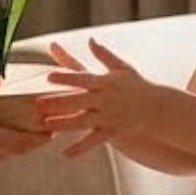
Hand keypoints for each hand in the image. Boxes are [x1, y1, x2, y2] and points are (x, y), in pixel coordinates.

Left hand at [36, 39, 169, 157]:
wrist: (158, 108)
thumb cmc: (137, 86)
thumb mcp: (122, 68)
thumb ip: (104, 55)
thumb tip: (90, 39)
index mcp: (105, 82)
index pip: (82, 78)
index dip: (66, 77)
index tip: (49, 76)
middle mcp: (105, 100)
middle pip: (77, 101)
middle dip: (58, 102)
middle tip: (38, 104)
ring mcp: (108, 117)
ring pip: (81, 122)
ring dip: (63, 124)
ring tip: (46, 125)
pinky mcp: (112, 132)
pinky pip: (92, 142)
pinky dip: (79, 149)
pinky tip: (64, 154)